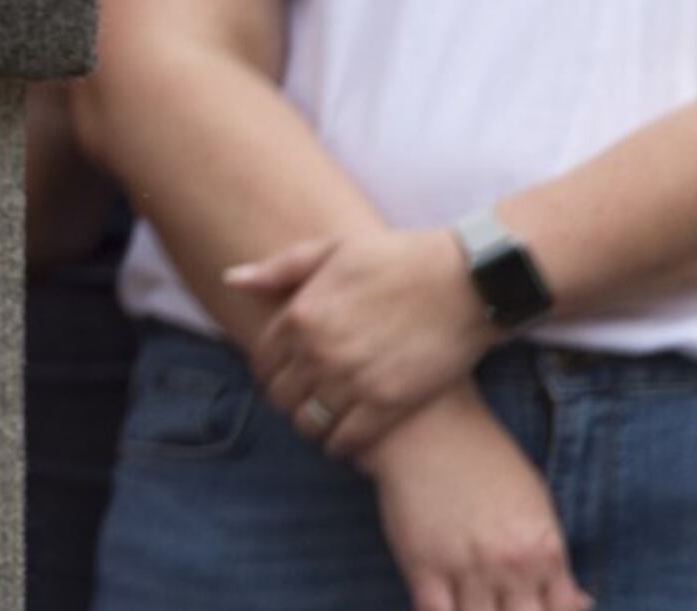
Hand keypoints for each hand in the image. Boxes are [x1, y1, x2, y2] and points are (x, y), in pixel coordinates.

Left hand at [233, 224, 494, 456]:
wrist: (464, 282)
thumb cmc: (397, 259)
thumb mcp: (331, 250)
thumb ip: (278, 269)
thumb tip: (232, 279)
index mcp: (300, 314)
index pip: (262, 361)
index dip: (269, 373)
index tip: (282, 377)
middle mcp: (319, 351)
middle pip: (281, 396)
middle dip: (287, 401)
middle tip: (303, 402)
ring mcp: (353, 380)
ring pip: (309, 423)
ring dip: (311, 426)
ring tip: (323, 422)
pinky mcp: (389, 404)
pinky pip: (347, 440)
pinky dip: (340, 445)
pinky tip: (347, 439)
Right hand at [365, 393, 587, 610]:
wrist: (429, 425)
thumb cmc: (486, 458)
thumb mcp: (538, 504)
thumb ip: (556, 559)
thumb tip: (581, 602)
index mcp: (545, 551)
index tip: (531, 609)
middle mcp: (511, 566)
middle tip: (502, 605)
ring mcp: (466, 567)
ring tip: (474, 604)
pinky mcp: (422, 563)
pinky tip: (444, 605)